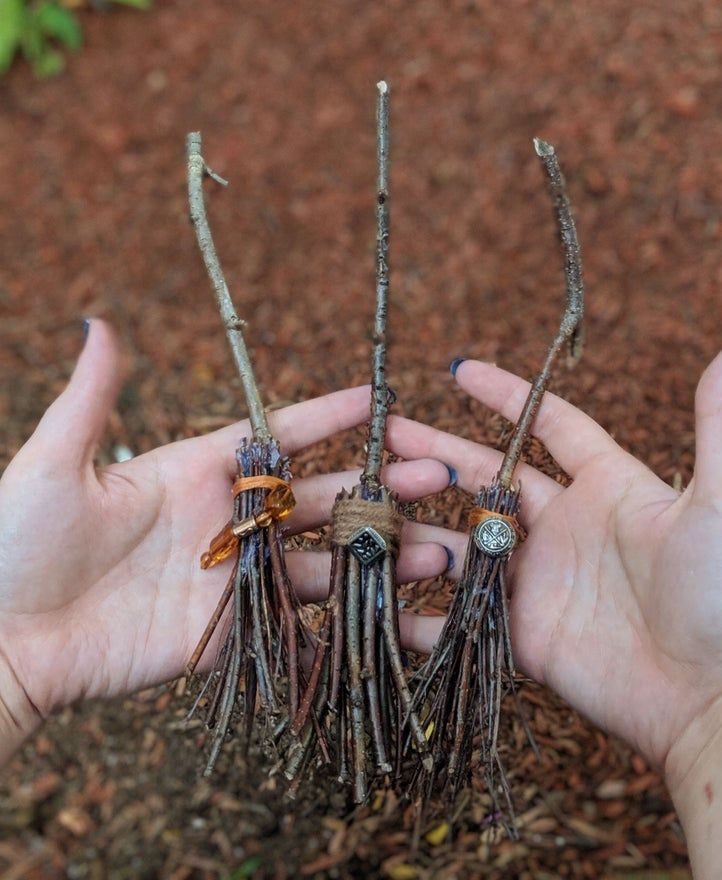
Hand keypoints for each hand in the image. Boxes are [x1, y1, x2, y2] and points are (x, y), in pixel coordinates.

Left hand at [0, 320, 451, 762]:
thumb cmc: (15, 543)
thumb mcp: (54, 463)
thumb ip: (92, 398)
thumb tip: (99, 322)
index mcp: (194, 470)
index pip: (279, 435)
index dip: (329, 415)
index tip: (380, 395)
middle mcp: (224, 520)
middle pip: (319, 496)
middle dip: (380, 485)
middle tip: (438, 473)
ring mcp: (230, 580)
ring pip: (322, 561)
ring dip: (381, 555)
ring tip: (442, 552)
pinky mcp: (224, 636)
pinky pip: (295, 627)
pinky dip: (344, 622)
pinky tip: (397, 616)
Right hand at [388, 342, 721, 784]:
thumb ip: (719, 422)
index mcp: (609, 486)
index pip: (548, 426)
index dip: (505, 395)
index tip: (457, 369)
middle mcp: (566, 528)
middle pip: (488, 478)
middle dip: (437, 453)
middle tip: (387, 435)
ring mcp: (542, 582)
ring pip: (465, 542)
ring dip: (421, 524)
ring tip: (371, 507)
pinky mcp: (526, 637)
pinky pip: (463, 618)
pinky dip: (420, 612)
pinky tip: (375, 593)